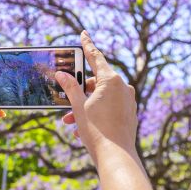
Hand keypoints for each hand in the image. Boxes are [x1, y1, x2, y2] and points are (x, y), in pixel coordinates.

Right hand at [55, 30, 137, 163]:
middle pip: (96, 82)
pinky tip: (82, 128)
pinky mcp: (129, 113)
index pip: (96, 57)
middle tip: (64, 101)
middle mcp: (123, 87)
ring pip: (101, 97)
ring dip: (84, 106)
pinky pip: (109, 107)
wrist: (115, 155)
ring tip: (70, 121)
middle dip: (78, 92)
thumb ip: (70, 88)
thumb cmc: (96, 130)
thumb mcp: (78, 107)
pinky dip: (95, 113)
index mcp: (111, 81)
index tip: (83, 34)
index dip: (87, 45)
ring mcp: (127, 101)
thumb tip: (61, 74)